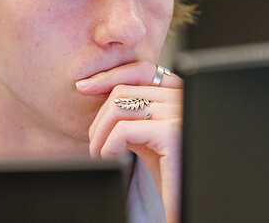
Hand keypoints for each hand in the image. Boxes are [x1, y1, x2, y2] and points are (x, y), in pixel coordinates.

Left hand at [77, 61, 182, 222]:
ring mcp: (179, 111)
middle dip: (99, 118)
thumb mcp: (148, 134)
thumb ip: (132, 112)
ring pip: (119, 108)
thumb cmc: (168, 171)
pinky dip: (107, 146)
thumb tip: (96, 90)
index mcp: (181, 92)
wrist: (184, 198)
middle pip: (125, 91)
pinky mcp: (172, 132)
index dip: (109, 76)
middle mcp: (184, 96)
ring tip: (98, 154)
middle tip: (94, 145)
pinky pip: (123, 131)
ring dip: (99, 134)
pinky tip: (109, 158)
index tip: (84, 87)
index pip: (141, 70)